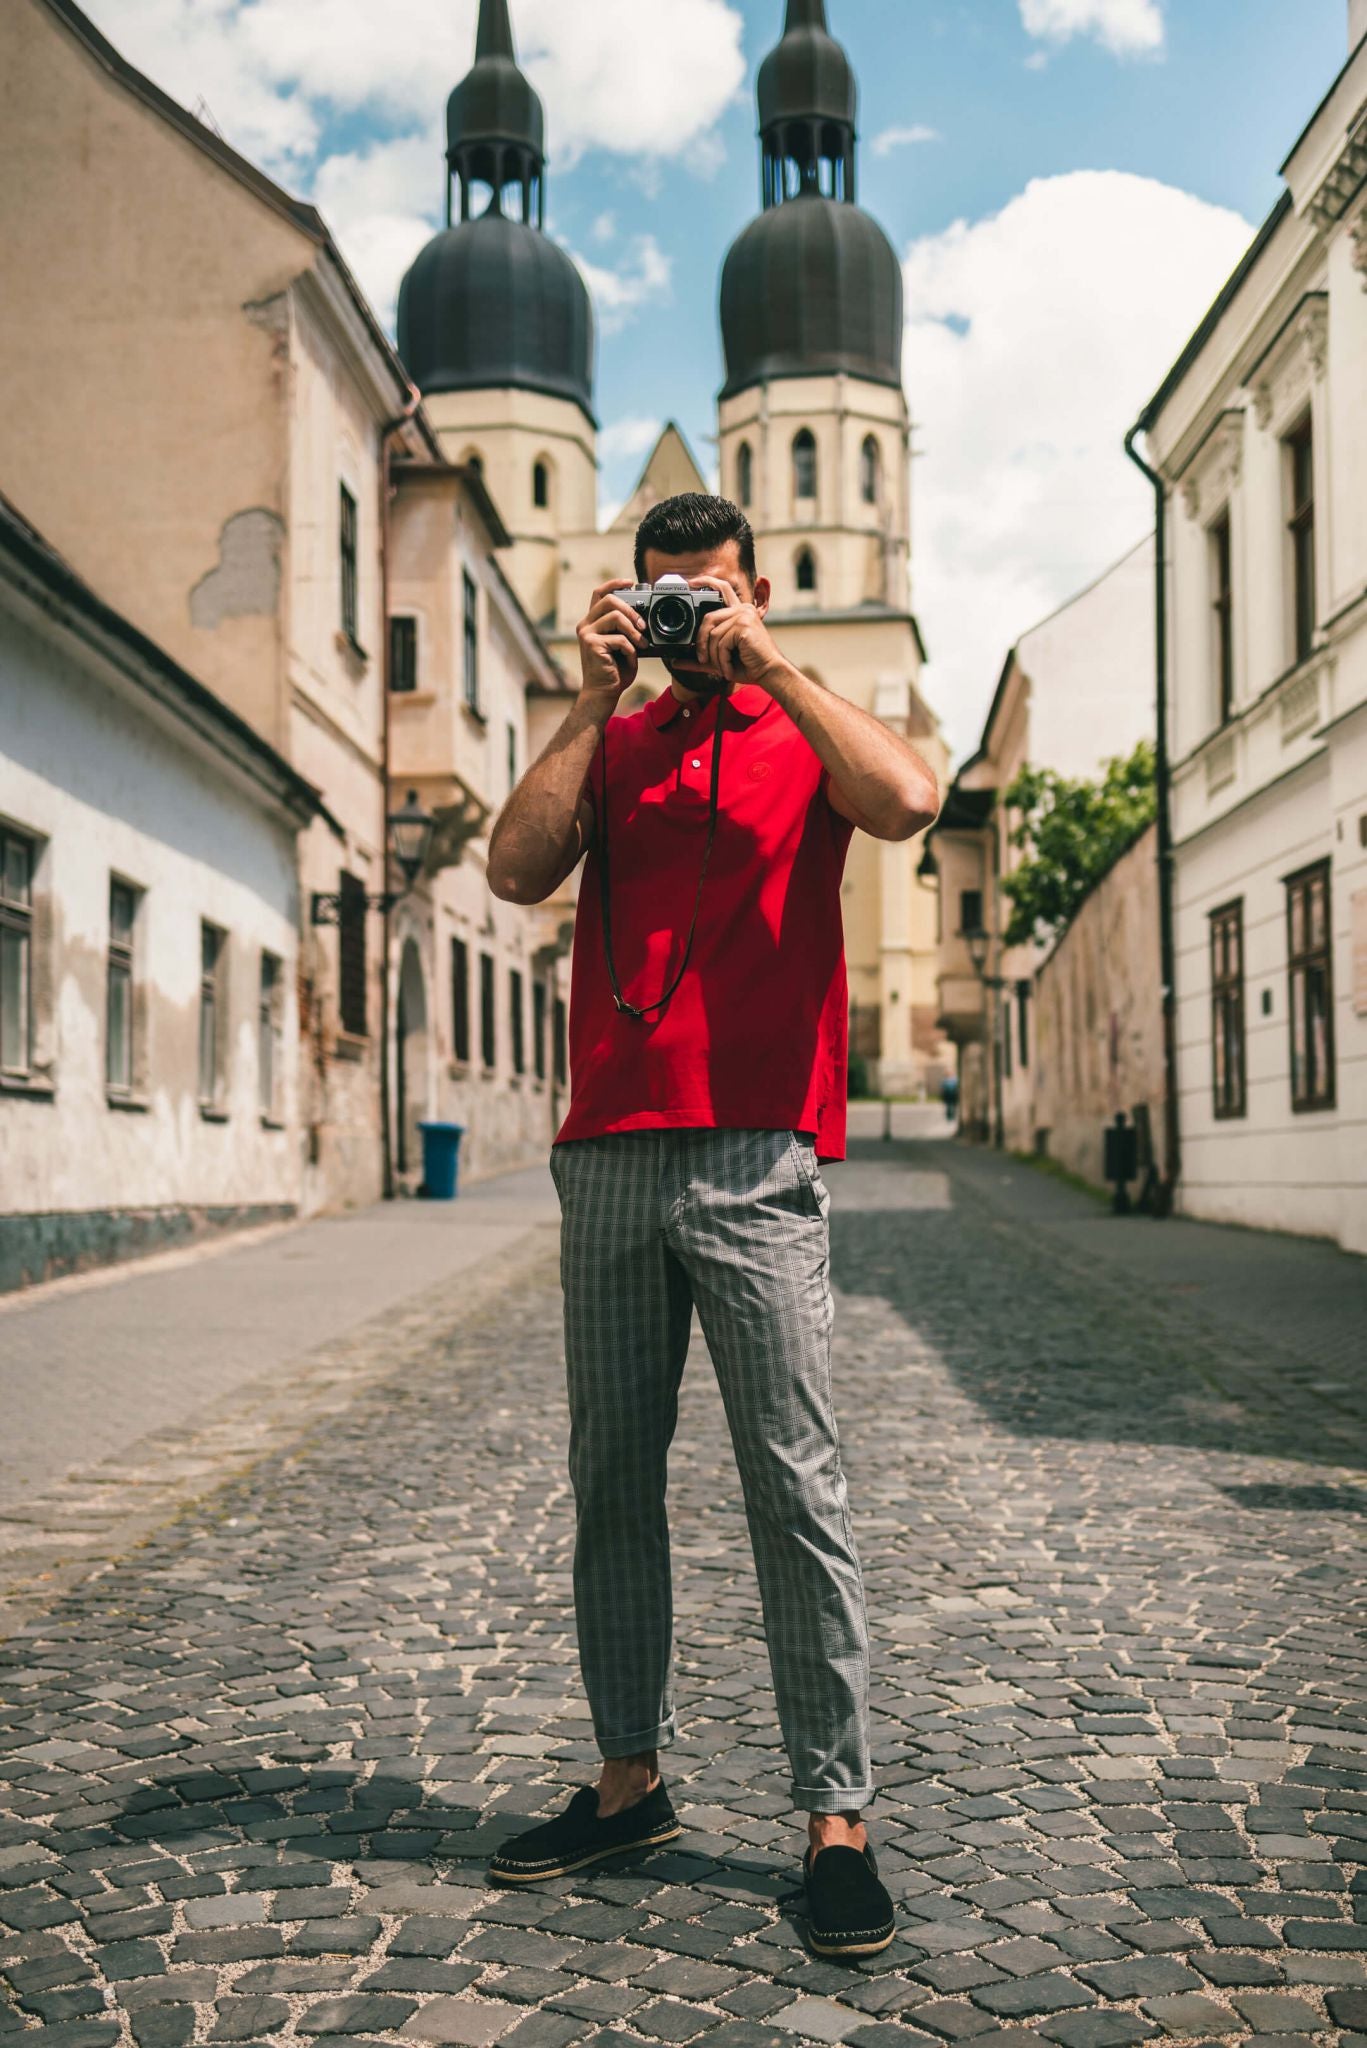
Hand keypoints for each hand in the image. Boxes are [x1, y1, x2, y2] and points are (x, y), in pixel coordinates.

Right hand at [577, 580, 643, 709]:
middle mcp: (586, 625)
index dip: (615, 583)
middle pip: (609, 599)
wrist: (603, 694)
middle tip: (643, 625)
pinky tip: (631, 658)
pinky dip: (630, 649)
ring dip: (634, 630)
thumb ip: (627, 630)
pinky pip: (619, 639)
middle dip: (631, 610)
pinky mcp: (591, 644)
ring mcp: (586, 634)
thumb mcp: (624, 645)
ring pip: (615, 616)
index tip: (630, 582)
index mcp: (593, 622)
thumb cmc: (615, 672)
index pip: (600, 593)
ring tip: (641, 643)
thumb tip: (644, 617)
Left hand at [672, 576, 785, 688]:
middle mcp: (743, 609)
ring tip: (724, 667)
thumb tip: (675, 662)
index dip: (706, 581)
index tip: (690, 583)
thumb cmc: (749, 665)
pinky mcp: (744, 626)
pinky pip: (721, 643)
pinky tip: (730, 668)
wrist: (770, 673)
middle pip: (709, 618)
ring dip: (715, 656)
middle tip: (702, 659)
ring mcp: (744, 616)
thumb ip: (699, 659)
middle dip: (702, 641)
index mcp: (739, 611)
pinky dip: (722, 660)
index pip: (722, 588)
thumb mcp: (719, 660)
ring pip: (714, 635)